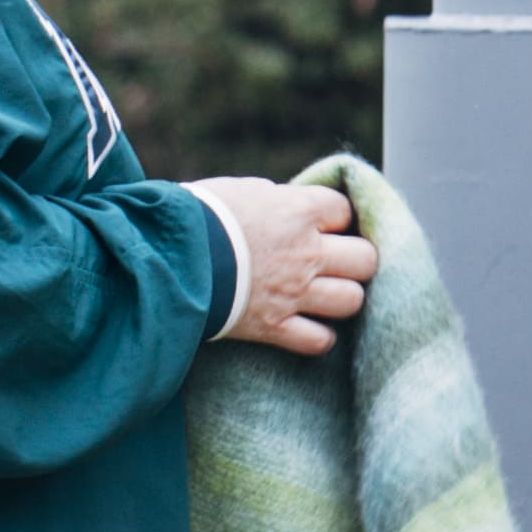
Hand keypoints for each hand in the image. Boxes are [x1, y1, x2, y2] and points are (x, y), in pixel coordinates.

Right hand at [195, 176, 378, 353]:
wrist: (166, 256)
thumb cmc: (198, 216)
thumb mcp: (241, 191)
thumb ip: (276, 200)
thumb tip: (289, 204)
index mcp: (297, 212)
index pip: (345, 210)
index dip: (336, 217)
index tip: (323, 224)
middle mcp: (305, 253)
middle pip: (365, 259)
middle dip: (355, 260)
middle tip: (336, 262)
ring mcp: (294, 292)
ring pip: (351, 300)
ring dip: (342, 298)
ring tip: (326, 295)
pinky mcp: (275, 327)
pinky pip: (319, 340)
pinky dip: (318, 337)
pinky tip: (308, 328)